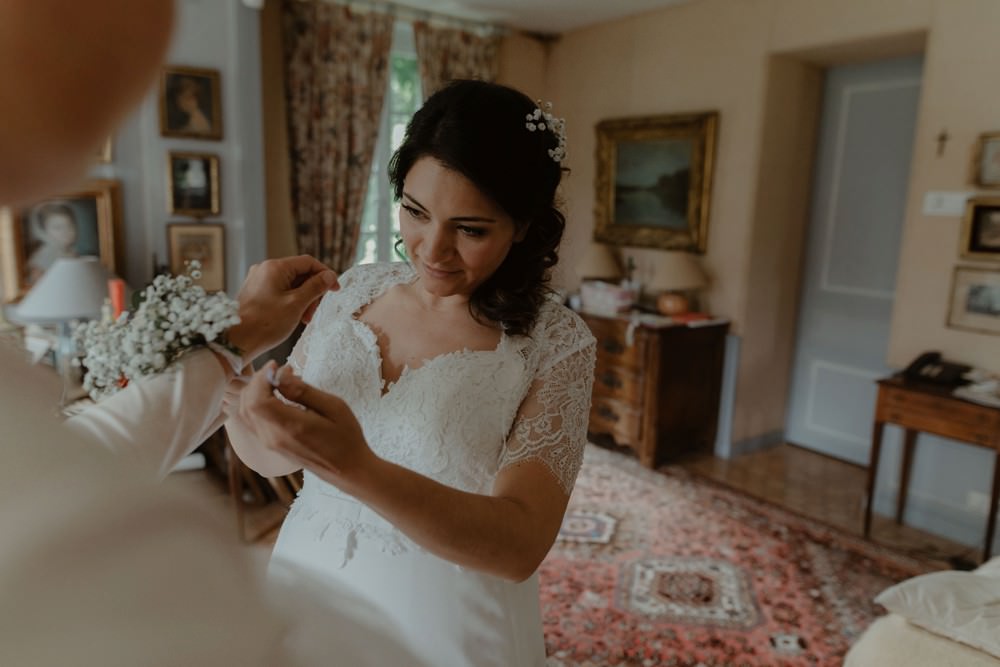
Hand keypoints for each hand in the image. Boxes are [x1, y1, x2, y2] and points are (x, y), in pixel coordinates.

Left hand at [225, 255, 338, 361]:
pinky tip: (293, 317)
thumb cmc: (265, 324)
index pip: (308, 262)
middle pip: (299, 273)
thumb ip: (315, 287)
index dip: (325, 275)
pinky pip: (279, 291)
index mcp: (275, 267)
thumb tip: (329, 276)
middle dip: (312, 291)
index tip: (335, 290)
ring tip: (304, 319)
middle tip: (314, 312)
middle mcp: (265, 269)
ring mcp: (258, 280)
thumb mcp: (296, 304)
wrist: (236, 342)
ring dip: (302, 299)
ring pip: (290, 284)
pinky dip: (290, 302)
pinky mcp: (255, 292)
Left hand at [238, 362, 376, 489]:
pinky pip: (252, 422)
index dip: (261, 378)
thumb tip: (280, 376)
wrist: (348, 469)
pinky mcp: (272, 445)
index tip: (278, 365)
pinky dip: (256, 404)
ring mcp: (270, 443)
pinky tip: (275, 396)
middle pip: (246, 405)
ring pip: (245, 413)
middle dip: (258, 382)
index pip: (257, 400)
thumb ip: (303, 391)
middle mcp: (274, 437)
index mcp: (289, 427)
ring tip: (278, 381)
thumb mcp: (333, 407)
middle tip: (281, 371)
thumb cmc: (346, 437)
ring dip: (255, 392)